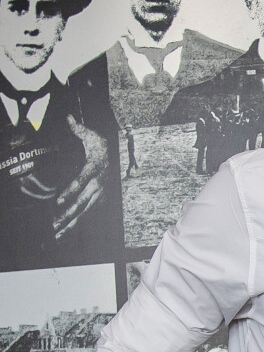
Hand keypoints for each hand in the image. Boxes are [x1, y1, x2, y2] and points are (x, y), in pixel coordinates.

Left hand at [56, 114, 109, 237]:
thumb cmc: (102, 144)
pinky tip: (65, 231)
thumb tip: (69, 118)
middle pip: (82, 201)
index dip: (70, 191)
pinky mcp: (99, 198)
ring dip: (70, 223)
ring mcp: (100, 192)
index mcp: (95, 168)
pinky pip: (87, 212)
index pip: (82, 181)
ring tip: (57, 233)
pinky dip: (76, 222)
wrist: (120, 154)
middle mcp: (99, 183)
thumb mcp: (91, 135)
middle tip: (54, 224)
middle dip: (67, 214)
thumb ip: (79, 129)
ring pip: (84, 211)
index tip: (58, 201)